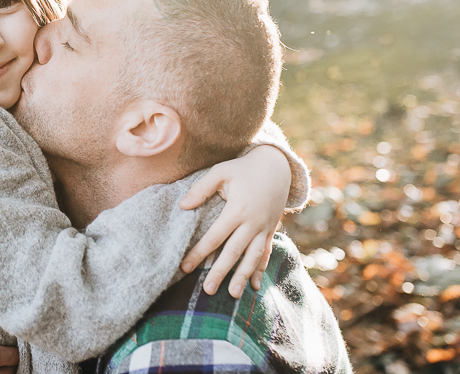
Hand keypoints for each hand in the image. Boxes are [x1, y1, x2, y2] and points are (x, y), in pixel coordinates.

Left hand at [177, 145, 290, 297]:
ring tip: (232, 294)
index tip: (185, 267)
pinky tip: (255, 286)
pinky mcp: (271, 230)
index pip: (215, 236)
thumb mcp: (221, 171)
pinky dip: (261, 269)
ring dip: (243, 276)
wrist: (277, 165)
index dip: (199, 253)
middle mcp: (253, 222)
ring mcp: (264, 228)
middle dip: (220, 272)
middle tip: (207, 290)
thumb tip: (182, 206)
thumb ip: (201, 188)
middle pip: (234, 251)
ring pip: (253, 257)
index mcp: (238, 209)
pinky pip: (266, 253)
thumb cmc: (244, 168)